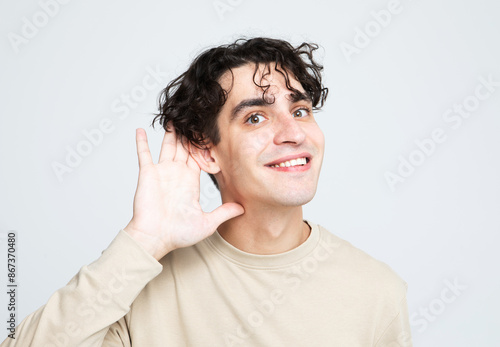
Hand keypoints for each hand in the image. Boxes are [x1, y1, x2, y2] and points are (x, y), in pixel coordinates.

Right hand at [124, 126, 243, 259]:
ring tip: (174, 117)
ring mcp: (162, 172)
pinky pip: (144, 154)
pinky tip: (140, 129)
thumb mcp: (207, 223)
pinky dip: (141, 142)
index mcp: (190, 182)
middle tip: (195, 117)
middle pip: (185, 148)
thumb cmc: (178, 233)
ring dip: (170, 132)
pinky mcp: (148, 173)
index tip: (212, 133)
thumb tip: (243, 209)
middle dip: (190, 134)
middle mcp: (177, 174)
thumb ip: (224, 213)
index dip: (205, 147)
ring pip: (168, 146)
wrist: (155, 238)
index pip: (200, 158)